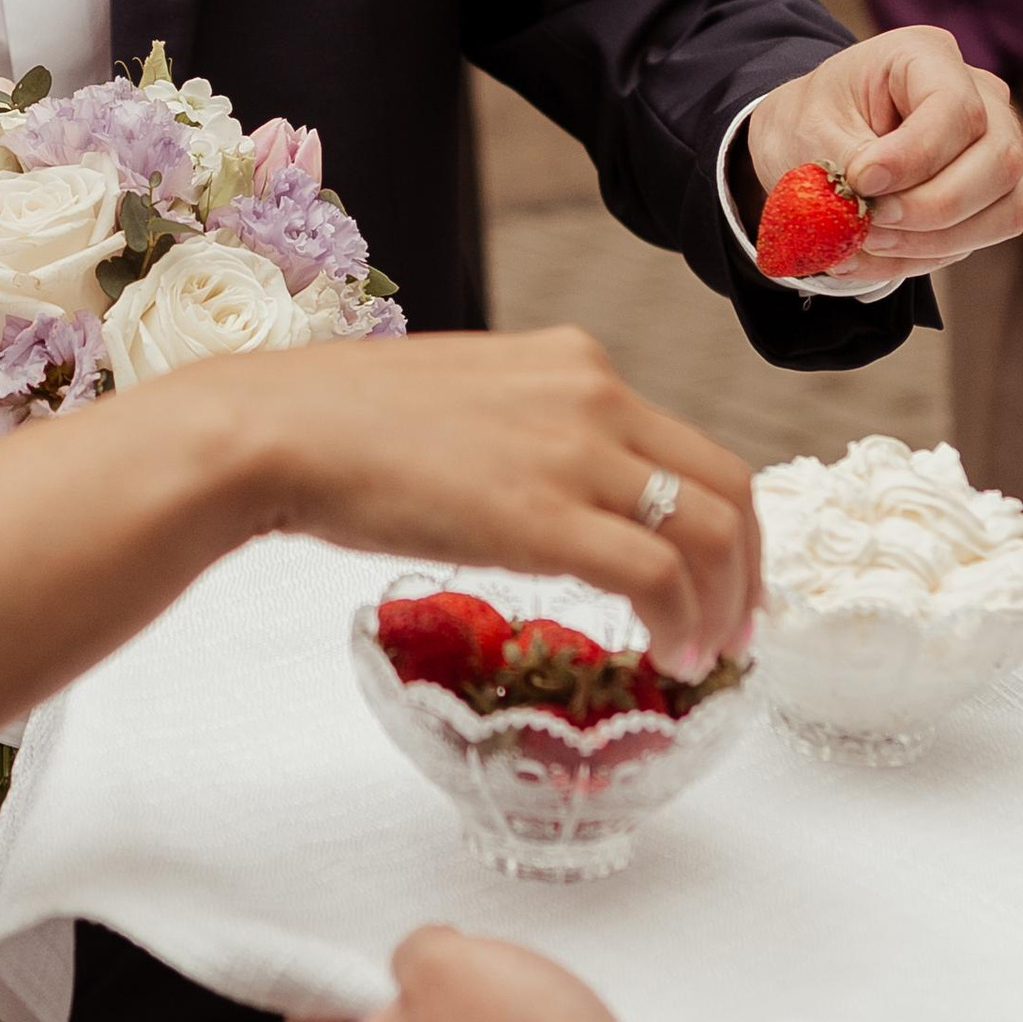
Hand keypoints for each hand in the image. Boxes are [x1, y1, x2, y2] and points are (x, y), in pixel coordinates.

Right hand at [222, 324, 757, 679]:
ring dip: (722, 608)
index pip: (689, 444)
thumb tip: (543, 486)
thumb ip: (523, 430)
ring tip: (703, 658)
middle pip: (726, 485)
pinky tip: (667, 658)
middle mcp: (593, 394)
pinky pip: (658, 576)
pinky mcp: (546, 516)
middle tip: (736, 629)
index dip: (723, 520)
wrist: (277, 432)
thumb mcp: (462, 399)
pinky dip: (681, 624)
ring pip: (709, 533)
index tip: (719, 577)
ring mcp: (574, 452)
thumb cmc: (339, 425)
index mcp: (574, 363)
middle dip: (746, 570)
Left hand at [747, 28, 1022, 275]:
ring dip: (930, 239)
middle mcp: (981, 97)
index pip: (956, 108)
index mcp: (927, 55)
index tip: (861, 181)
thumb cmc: (811, 123)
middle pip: (1000, 160)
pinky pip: (980, 238)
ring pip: (1006, 209)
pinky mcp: (991, 196)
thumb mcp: (810, 132)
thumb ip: (847, 164)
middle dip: (932, 207)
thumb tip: (878, 210)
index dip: (915, 156)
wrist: (810, 141)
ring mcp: (994, 147)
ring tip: (862, 240)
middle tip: (869, 222)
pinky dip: (922, 255)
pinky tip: (871, 253)